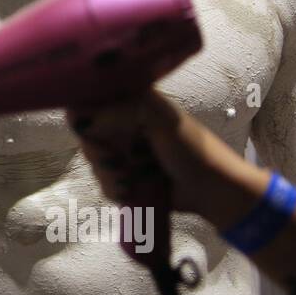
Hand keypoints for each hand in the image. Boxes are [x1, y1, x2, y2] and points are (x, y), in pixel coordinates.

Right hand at [66, 87, 247, 216]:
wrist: (213, 191)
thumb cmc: (192, 149)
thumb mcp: (161, 118)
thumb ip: (123, 108)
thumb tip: (82, 118)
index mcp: (133, 103)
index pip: (91, 103)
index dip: (85, 118)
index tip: (90, 130)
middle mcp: (125, 125)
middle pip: (87, 136)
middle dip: (100, 153)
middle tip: (119, 159)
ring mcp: (125, 153)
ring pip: (95, 163)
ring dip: (110, 174)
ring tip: (133, 178)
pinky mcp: (127, 178)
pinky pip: (105, 184)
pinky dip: (116, 190)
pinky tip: (133, 190)